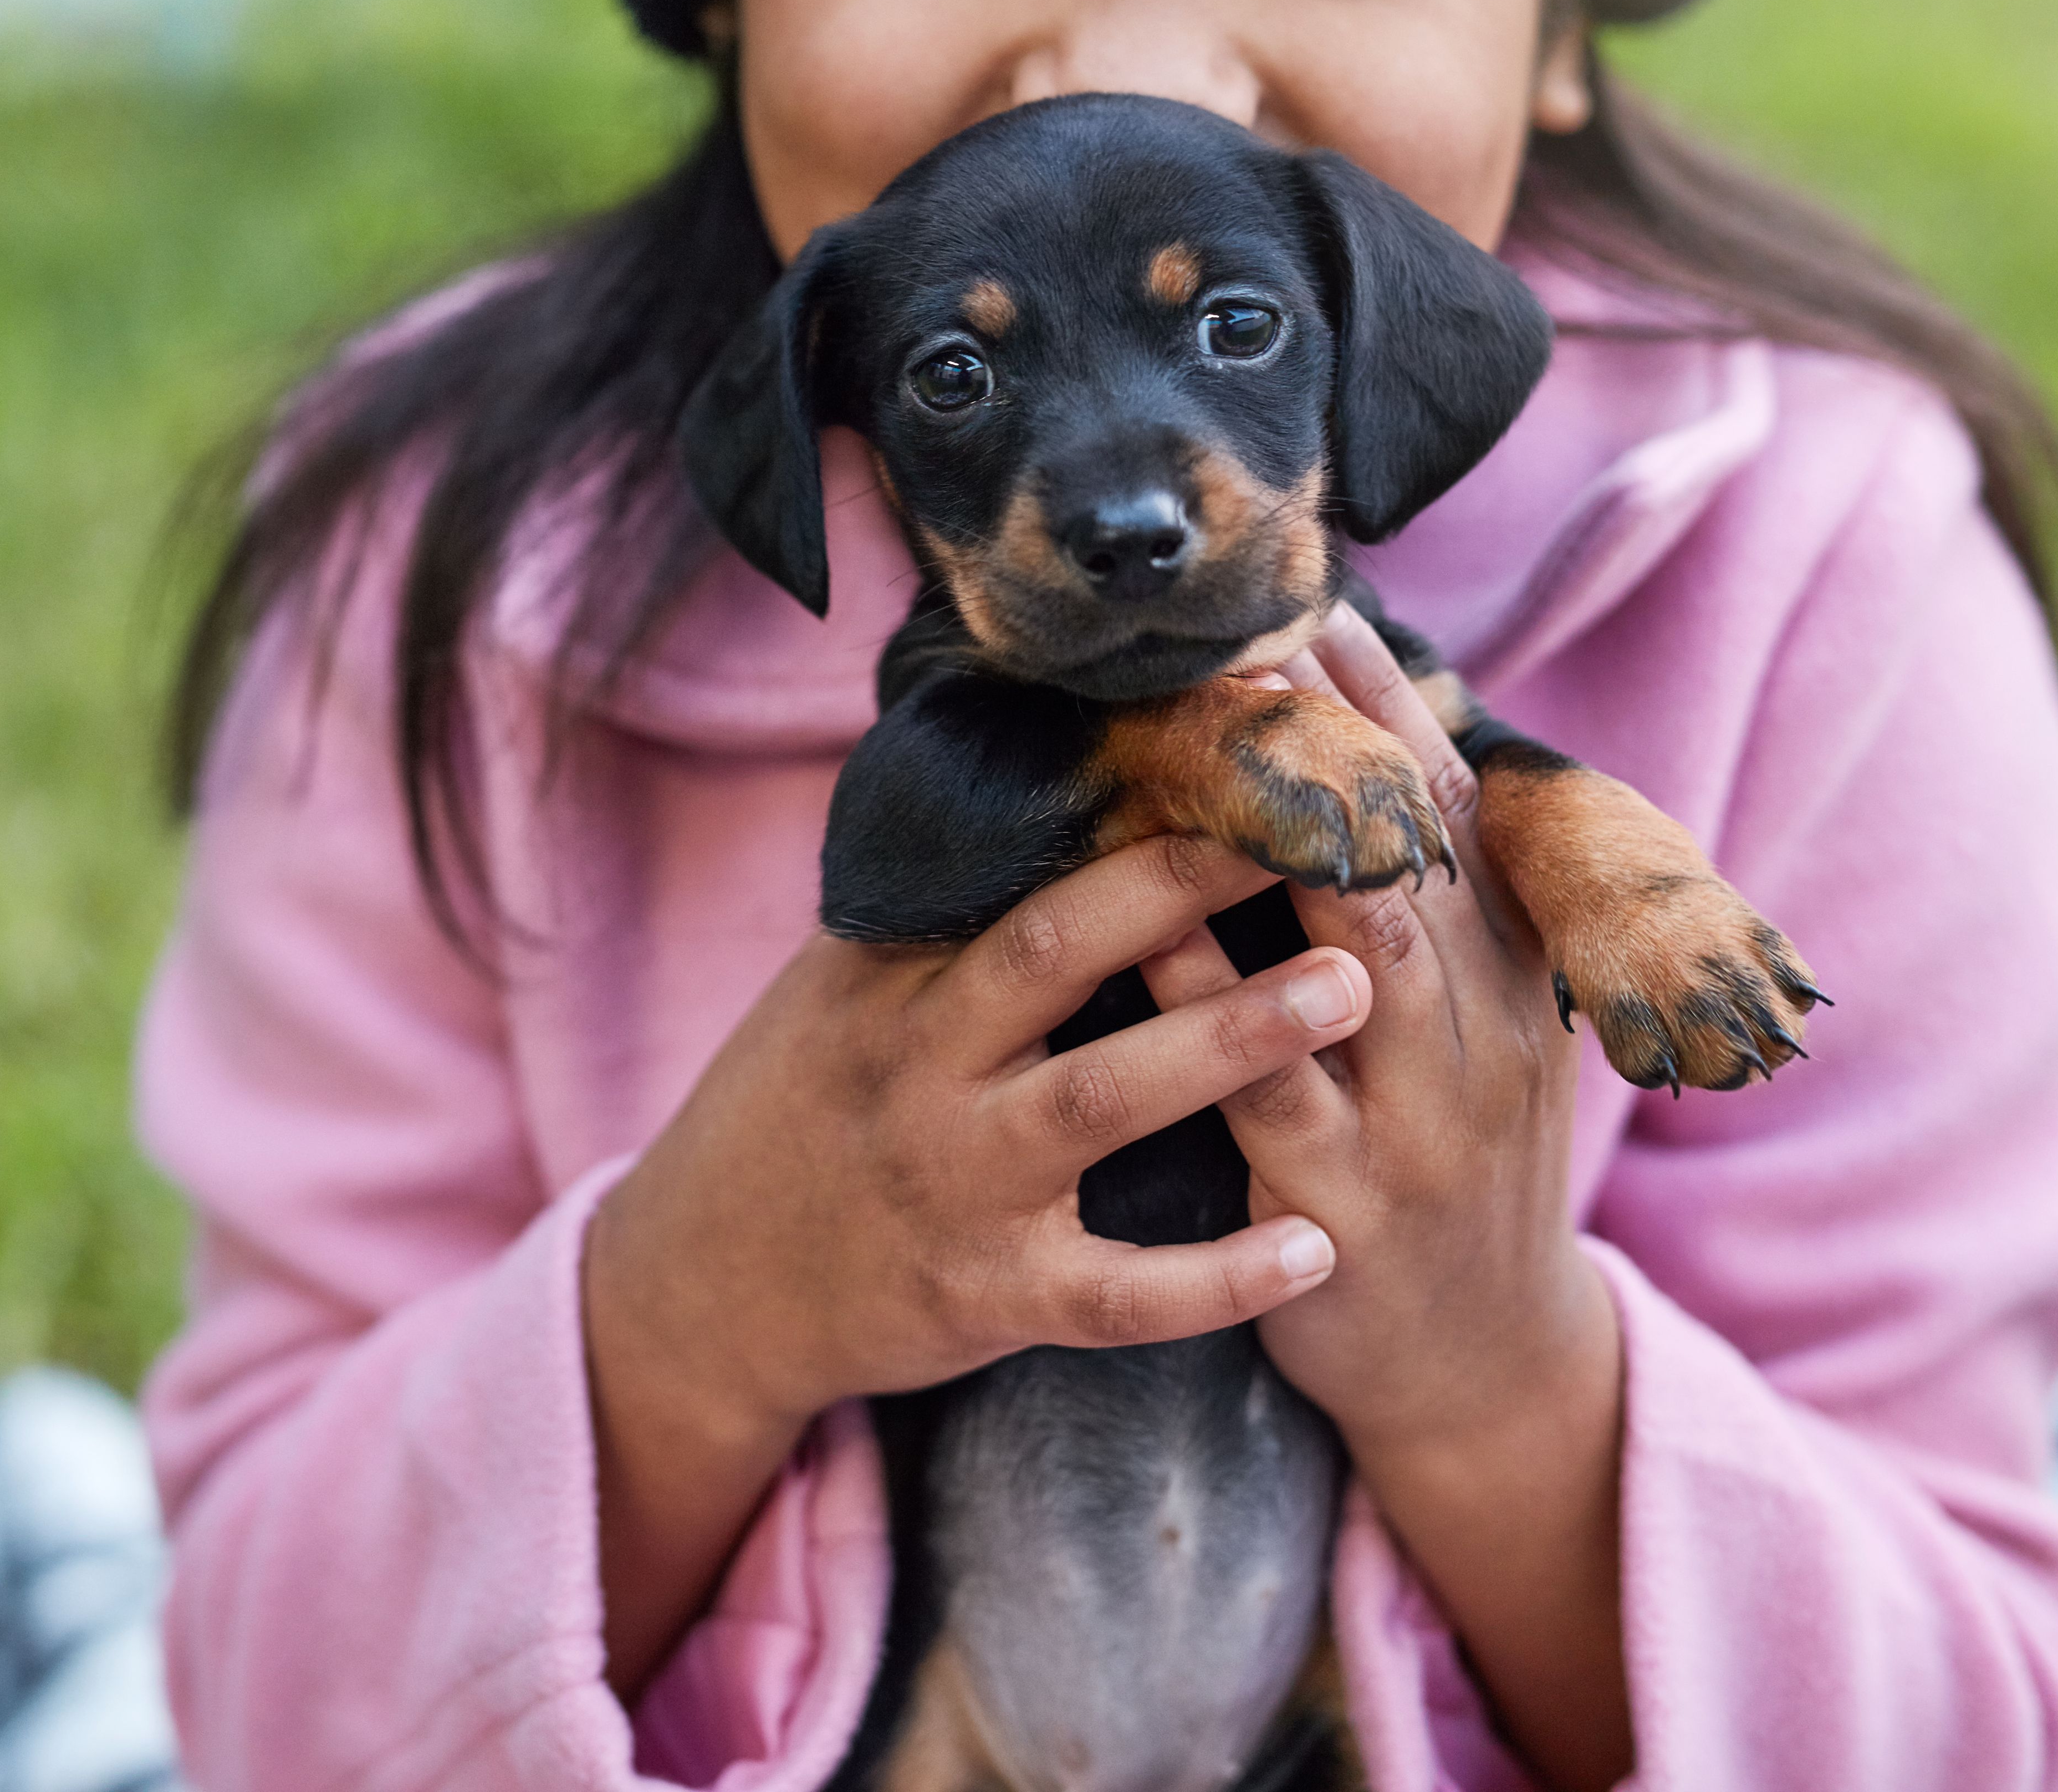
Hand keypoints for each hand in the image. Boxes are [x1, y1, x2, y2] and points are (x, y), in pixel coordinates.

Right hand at [585, 833, 1372, 1692]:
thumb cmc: (808, 1102)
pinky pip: (1116, 1295)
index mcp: (897, 975)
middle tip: (1317, 843)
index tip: (1242, 758)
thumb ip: (944, 903)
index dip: (1136, 814)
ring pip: (1105, 1103)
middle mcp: (924, 1063)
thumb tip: (1052, 771)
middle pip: (1058, 952)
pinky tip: (1317, 1247)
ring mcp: (957, 1183)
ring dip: (1230, 1044)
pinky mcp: (986, 1298)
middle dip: (1188, 890)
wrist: (707, 1284)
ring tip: (1350, 992)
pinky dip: (1216, 1280)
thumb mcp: (847, 985)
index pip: (1024, 870)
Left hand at [1143, 606, 1633, 1791]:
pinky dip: (1214, 1010)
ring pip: (1362, 961)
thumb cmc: (1458, 1162)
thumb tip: (1392, 754)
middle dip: (1335, 744)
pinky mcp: (1343, 1220)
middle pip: (1409, 857)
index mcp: (1511, 980)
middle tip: (1249, 636)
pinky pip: (1272, 1103)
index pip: (1457, 812)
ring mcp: (1417, 1129)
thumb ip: (1444, 906)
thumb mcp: (1487, 1029)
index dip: (1392, 707)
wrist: (1486, 1368)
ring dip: (1286, 848)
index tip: (1320, 605)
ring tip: (1207, 743)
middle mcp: (1480, 1037)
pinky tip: (1148, 935)